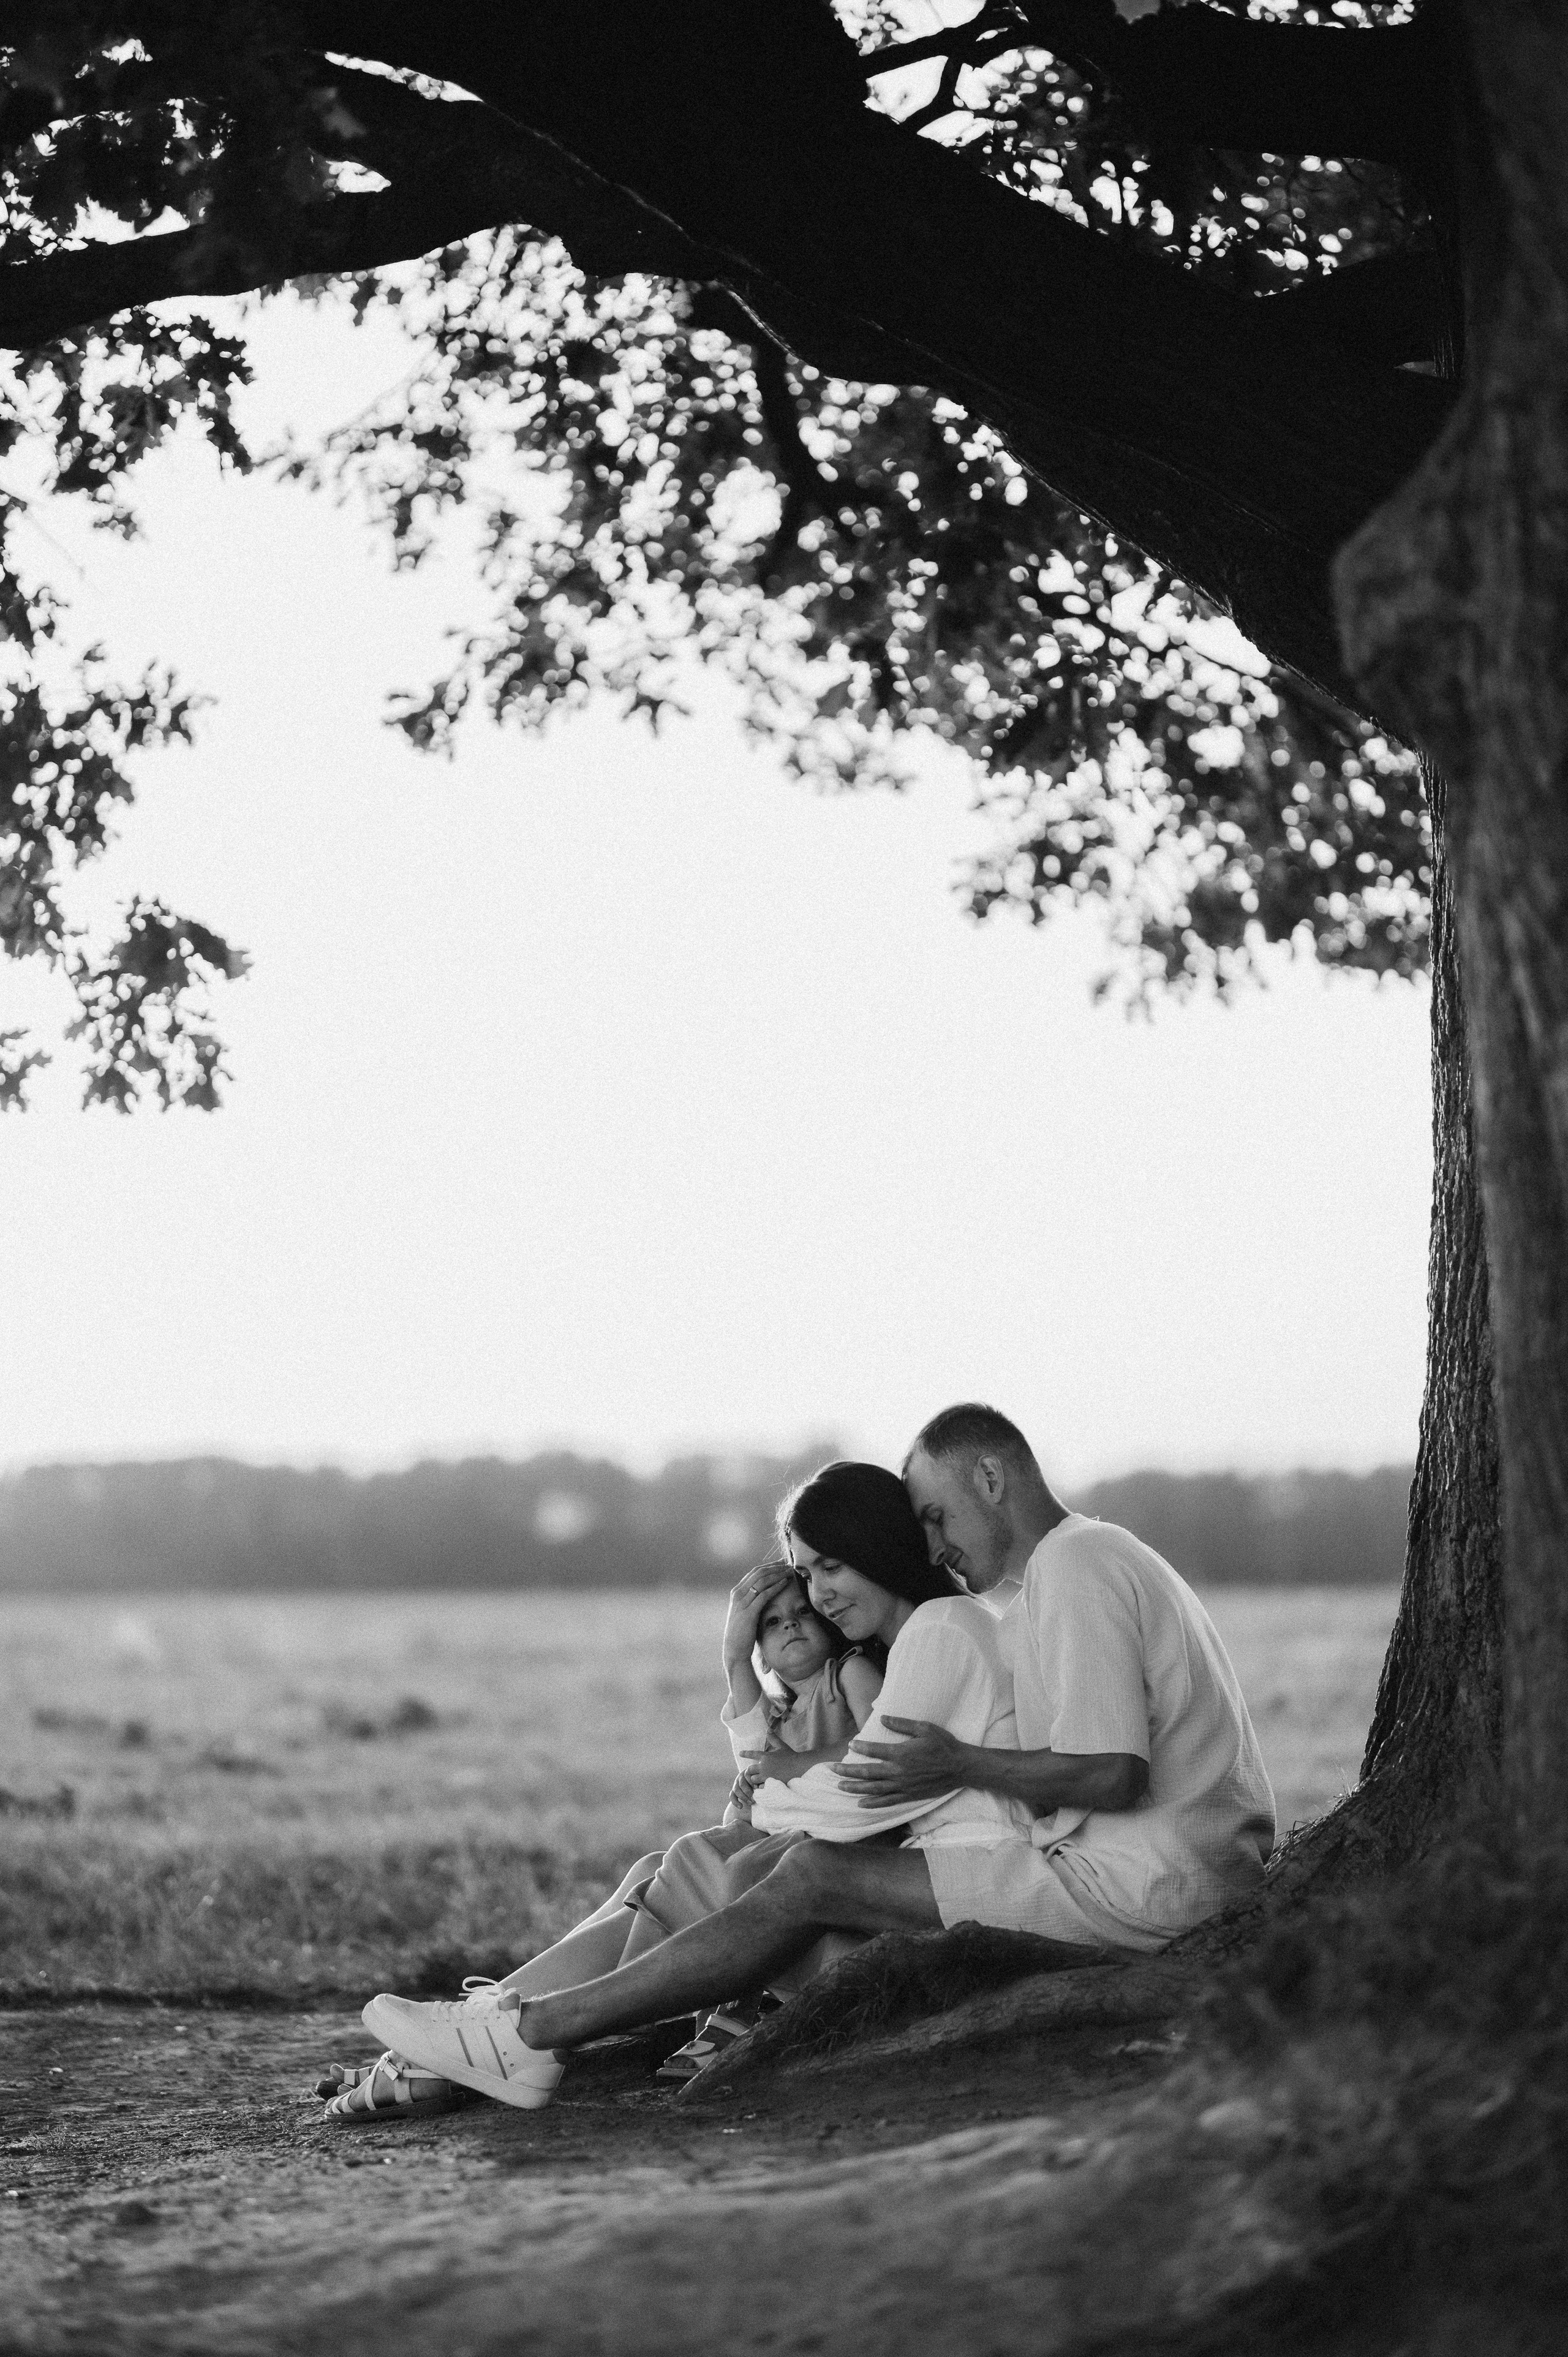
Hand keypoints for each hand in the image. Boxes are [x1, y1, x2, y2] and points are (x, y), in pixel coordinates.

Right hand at [722, 1561, 794, 1666]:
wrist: (734, 1649)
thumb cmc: (742, 1632)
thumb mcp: (745, 1611)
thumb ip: (751, 1600)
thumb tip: (764, 1591)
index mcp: (736, 1592)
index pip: (754, 1572)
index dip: (769, 1566)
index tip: (782, 1564)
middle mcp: (737, 1594)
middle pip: (759, 1573)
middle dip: (775, 1567)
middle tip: (788, 1564)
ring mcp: (742, 1602)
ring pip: (762, 1581)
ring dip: (778, 1574)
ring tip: (790, 1571)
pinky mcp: (748, 1612)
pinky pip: (764, 1594)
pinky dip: (776, 1586)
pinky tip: (785, 1583)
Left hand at [740, 1745, 809, 1785]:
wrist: (800, 1767)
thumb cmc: (791, 1756)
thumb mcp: (781, 1746)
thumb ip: (773, 1739)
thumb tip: (768, 1729)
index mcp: (765, 1756)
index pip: (752, 1754)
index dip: (745, 1753)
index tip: (740, 1753)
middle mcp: (764, 1766)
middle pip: (749, 1769)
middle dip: (751, 1771)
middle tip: (756, 1772)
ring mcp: (766, 1775)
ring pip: (753, 1779)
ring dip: (756, 1780)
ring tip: (761, 1780)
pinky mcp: (770, 1783)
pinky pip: (760, 1787)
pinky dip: (761, 1787)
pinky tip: (765, 1786)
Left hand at [836, 1716, 976, 1808]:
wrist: (960, 1767)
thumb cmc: (943, 1744)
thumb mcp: (924, 1727)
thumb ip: (901, 1724)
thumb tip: (882, 1717)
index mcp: (901, 1753)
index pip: (874, 1750)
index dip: (860, 1747)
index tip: (850, 1744)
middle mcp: (899, 1771)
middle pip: (867, 1772)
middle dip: (848, 1770)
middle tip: (832, 1769)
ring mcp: (903, 1786)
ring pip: (873, 1789)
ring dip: (855, 1788)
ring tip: (839, 1786)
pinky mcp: (909, 1796)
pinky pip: (887, 1801)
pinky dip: (873, 1803)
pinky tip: (861, 1803)